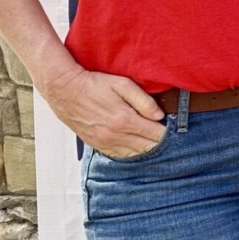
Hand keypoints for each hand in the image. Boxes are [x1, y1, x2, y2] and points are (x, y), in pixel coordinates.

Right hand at [43, 64, 165, 158]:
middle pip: (148, 147)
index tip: (173, 125)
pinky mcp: (97, 145)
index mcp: (124, 120)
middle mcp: (115, 135)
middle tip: (166, 133)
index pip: (156, 134)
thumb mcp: (122, 84)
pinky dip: (132, 152)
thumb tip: (159, 116)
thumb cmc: (95, 84)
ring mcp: (105, 142)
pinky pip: (120, 156)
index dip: (168, 131)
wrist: (65, 91)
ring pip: (135, 154)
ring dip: (147, 148)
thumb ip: (144, 101)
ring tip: (154, 138)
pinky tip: (138, 144)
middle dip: (160, 141)